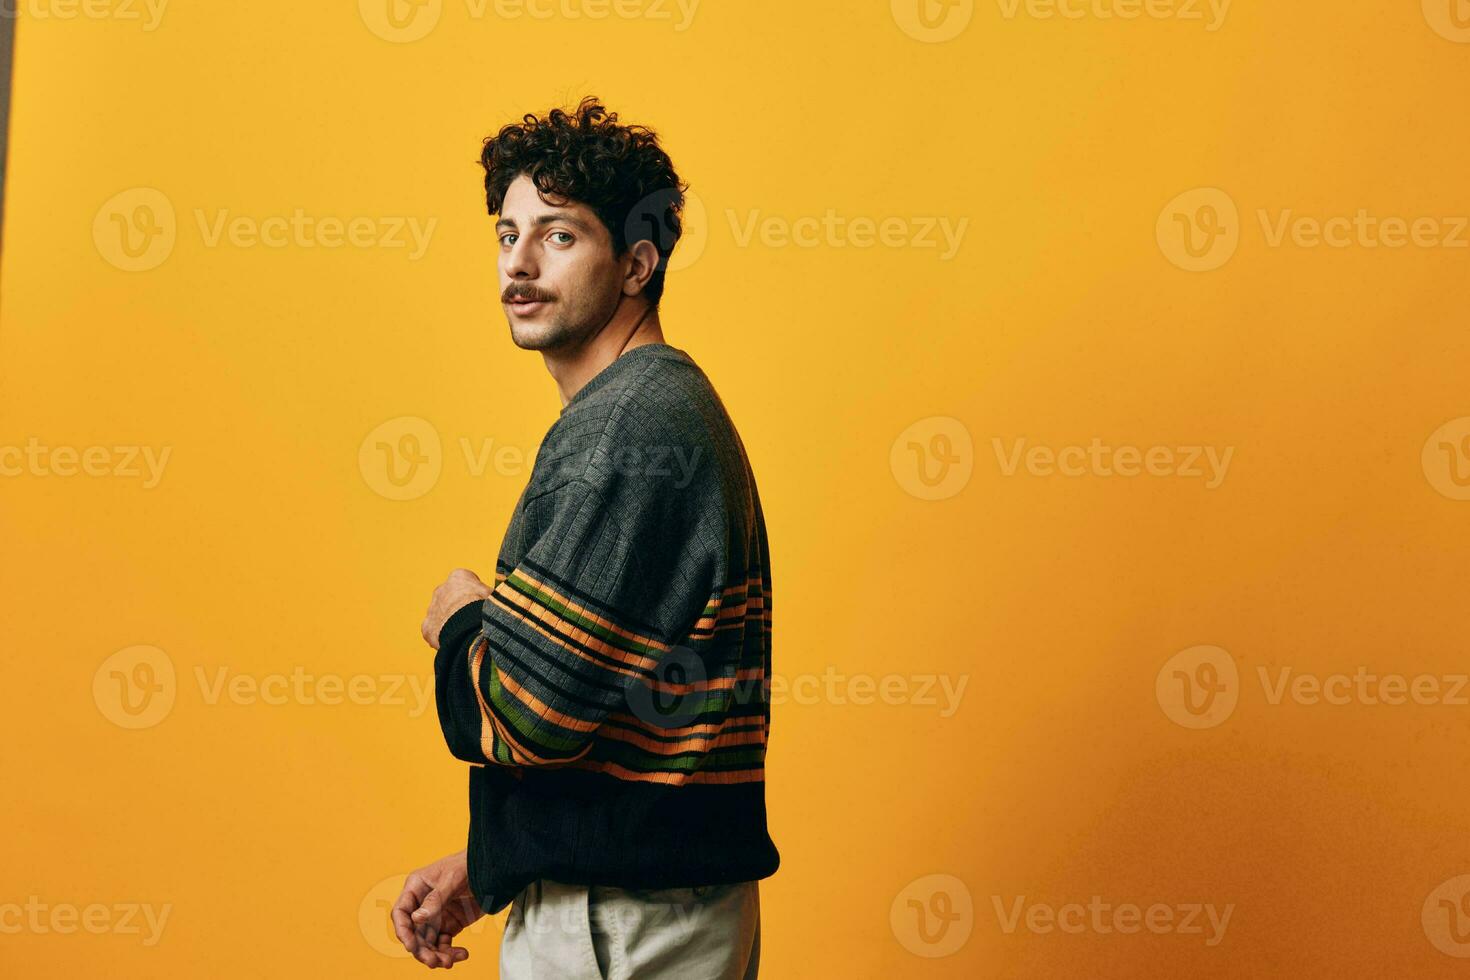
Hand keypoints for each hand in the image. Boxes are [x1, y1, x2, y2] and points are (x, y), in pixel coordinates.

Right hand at [390, 849, 484, 968]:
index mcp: (417, 888)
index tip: (411, 947)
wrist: (494, 867)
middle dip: (422, 950)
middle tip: (434, 962)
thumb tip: (416, 919)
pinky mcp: (451, 924)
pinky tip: (462, 954)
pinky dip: (451, 952)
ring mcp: (437, 916)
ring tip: (449, 962)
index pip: (401, 913)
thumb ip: (435, 900)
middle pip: (415, 933)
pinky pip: (445, 943)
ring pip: (429, 942)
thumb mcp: (452, 879)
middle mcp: (423, 904)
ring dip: (437, 955)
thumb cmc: (469, 864)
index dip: (403, 931)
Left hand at [421, 568, 491, 648]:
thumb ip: (494, 595)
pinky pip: (434, 631)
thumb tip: (505, 597)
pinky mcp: (427, 627)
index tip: (481, 604)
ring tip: (465, 634)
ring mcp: (432, 609)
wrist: (469, 631)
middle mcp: (441, 589)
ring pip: (441, 615)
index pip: (466, 581)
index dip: (475, 593)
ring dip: (449, 622)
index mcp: (459, 577)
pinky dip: (442, 637)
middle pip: (450, 597)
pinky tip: (455, 642)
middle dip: (459, 606)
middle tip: (472, 620)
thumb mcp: (496, 597)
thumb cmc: (486, 611)